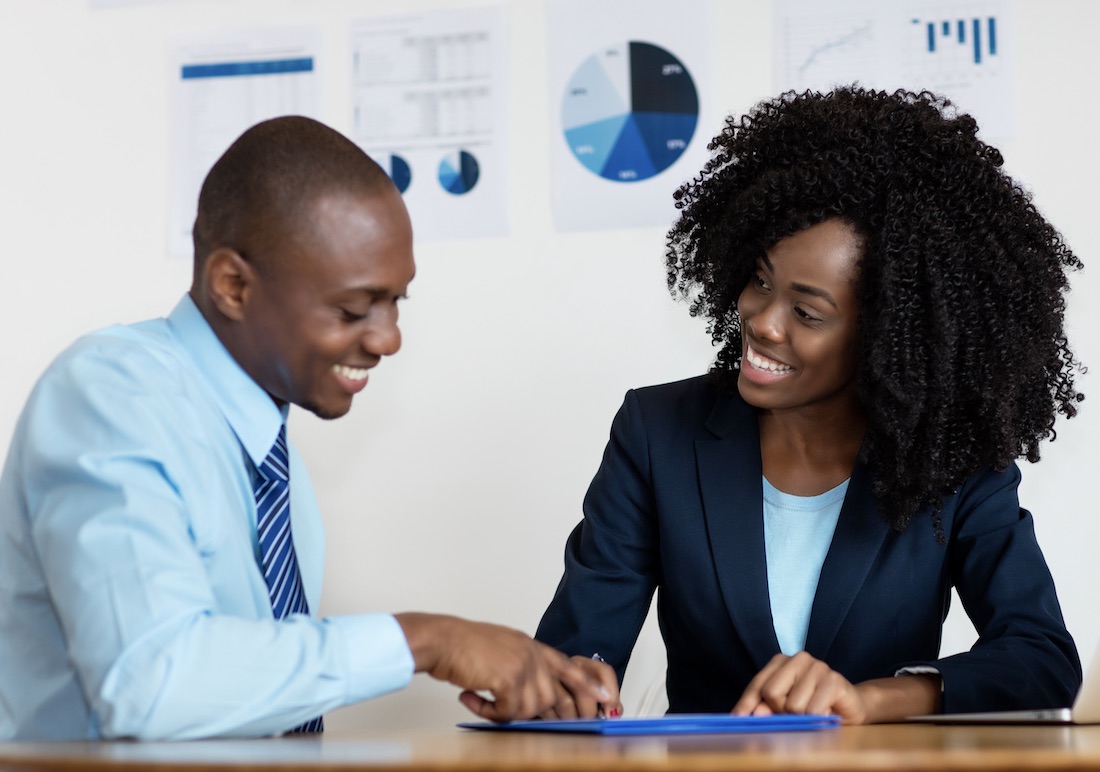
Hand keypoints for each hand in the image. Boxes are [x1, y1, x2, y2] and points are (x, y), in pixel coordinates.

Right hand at [394, 613, 617, 721]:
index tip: (606, 700)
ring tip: (483, 702)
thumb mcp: (500, 650)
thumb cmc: (462, 648)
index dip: (588, 685)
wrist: (440, 640)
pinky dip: (491, 713)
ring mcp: (522, 663)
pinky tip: (473, 699)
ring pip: (532, 708)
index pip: (568, 666)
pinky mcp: (508, 677)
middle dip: (536, 714)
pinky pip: (510, 711)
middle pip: (551, 696)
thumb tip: (532, 699)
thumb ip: (520, 667)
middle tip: (511, 715)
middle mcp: (530, 652)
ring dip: (506, 713)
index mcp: (530, 645)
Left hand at [732, 652, 868, 723]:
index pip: (758, 684)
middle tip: (797, 712)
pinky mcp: (834, 680)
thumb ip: (769, 708)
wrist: (851, 705)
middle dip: (781, 710)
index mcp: (781, 661)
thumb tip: (755, 714)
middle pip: (771, 692)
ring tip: (814, 710)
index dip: (746, 703)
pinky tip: (826, 712)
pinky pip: (813, 711)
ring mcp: (817, 666)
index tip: (736, 719)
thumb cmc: (814, 704)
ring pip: (793, 705)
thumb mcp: (787, 707)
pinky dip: (817, 719)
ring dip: (803, 716)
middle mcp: (798, 658)